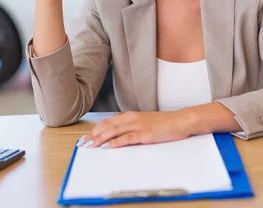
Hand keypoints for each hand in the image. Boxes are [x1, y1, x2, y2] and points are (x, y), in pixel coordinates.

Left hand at [77, 111, 191, 148]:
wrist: (180, 121)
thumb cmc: (163, 123)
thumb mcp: (143, 122)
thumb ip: (130, 126)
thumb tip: (116, 135)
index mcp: (130, 115)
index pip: (107, 122)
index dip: (94, 130)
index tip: (85, 137)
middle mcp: (131, 118)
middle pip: (107, 126)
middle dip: (93, 135)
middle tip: (82, 143)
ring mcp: (138, 125)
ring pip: (114, 131)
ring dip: (101, 139)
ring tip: (91, 145)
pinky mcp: (145, 134)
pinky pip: (128, 138)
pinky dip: (116, 143)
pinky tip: (109, 147)